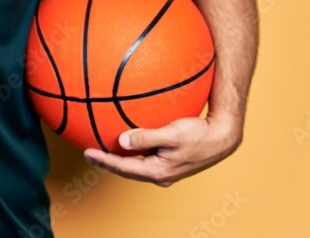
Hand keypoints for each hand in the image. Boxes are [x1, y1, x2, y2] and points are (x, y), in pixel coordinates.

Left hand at [83, 115, 242, 186]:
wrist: (223, 138)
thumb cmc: (200, 135)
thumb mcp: (172, 134)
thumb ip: (146, 137)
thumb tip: (122, 141)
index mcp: (158, 171)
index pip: (124, 168)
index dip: (104, 161)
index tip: (87, 152)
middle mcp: (160, 174)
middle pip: (127, 169)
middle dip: (107, 162)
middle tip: (89, 153)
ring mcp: (165, 169)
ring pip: (136, 165)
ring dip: (119, 158)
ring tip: (103, 148)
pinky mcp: (170, 161)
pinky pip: (146, 156)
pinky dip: (133, 150)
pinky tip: (128, 140)